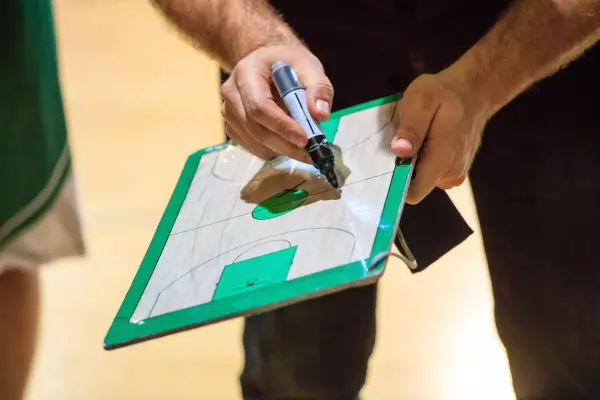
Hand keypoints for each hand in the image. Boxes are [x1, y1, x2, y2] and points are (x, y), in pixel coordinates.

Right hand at [220, 44, 333, 161]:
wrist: (267, 63)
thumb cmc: (288, 63)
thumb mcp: (309, 66)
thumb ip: (318, 87)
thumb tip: (320, 114)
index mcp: (247, 72)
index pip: (259, 106)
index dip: (281, 126)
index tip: (304, 139)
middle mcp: (231, 93)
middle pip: (255, 127)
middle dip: (284, 144)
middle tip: (310, 153)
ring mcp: (228, 111)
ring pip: (254, 141)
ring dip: (281, 149)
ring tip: (303, 148)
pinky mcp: (233, 126)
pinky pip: (252, 146)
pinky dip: (273, 150)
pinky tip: (287, 142)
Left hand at [390, 69, 489, 203]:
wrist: (475, 90)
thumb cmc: (445, 94)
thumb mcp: (422, 100)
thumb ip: (412, 127)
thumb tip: (400, 152)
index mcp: (442, 161)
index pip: (413, 193)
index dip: (395, 184)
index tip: (385, 167)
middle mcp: (450, 175)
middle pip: (415, 186)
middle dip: (403, 169)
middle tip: (399, 143)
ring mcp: (454, 174)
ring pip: (422, 179)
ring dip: (413, 163)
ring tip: (413, 139)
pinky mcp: (455, 169)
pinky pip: (431, 173)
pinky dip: (422, 161)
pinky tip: (422, 142)